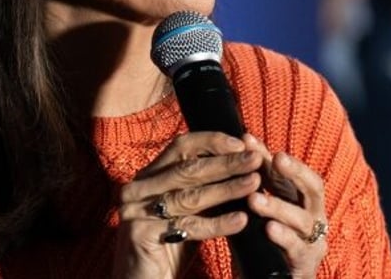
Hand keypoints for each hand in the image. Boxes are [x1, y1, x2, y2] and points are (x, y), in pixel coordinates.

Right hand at [112, 132, 327, 278]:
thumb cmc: (168, 248)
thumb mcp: (187, 212)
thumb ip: (204, 190)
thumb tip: (243, 165)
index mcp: (148, 176)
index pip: (181, 147)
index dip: (212, 142)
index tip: (242, 143)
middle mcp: (137, 188)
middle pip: (187, 168)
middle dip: (225, 163)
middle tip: (255, 159)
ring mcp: (135, 210)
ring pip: (190, 196)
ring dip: (227, 189)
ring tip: (254, 185)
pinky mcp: (140, 234)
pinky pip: (188, 226)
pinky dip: (218, 223)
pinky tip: (241, 220)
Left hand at [243, 134, 327, 277]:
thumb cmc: (262, 241)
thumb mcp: (255, 209)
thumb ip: (251, 183)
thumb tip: (237, 145)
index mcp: (299, 199)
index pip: (289, 171)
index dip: (268, 155)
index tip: (248, 140)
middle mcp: (312, 215)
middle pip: (313, 187)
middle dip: (295, 171)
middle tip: (277, 158)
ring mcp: (313, 240)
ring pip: (303, 218)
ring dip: (278, 206)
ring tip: (255, 199)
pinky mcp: (306, 263)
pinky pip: (298, 247)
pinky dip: (284, 236)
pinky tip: (268, 229)